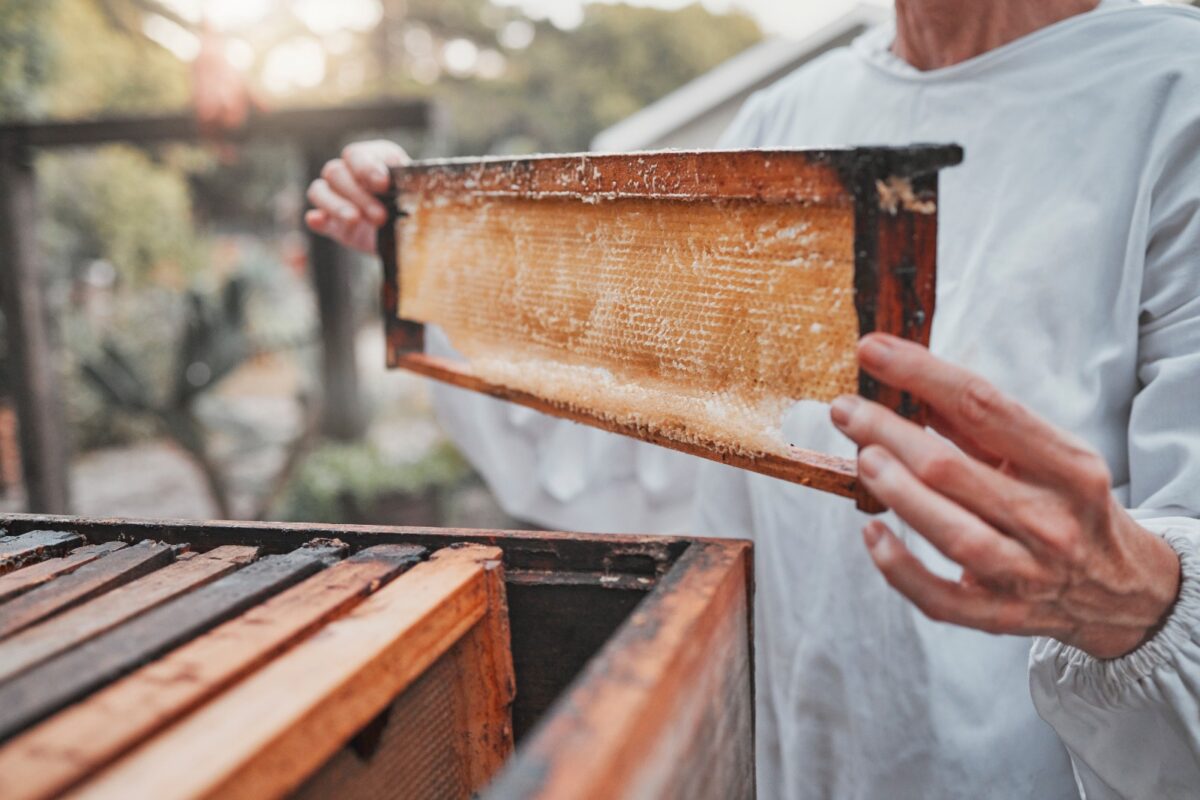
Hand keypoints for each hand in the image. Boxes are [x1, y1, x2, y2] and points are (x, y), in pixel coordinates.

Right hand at [305, 140, 409, 253]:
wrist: (420, 236)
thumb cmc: (421, 207)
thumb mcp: (420, 193)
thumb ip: (411, 184)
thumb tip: (405, 182)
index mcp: (372, 159)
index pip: (355, 155)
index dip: (366, 168)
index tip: (383, 184)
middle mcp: (349, 174)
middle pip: (335, 172)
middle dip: (358, 195)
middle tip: (381, 216)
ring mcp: (337, 198)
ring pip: (319, 190)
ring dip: (336, 206)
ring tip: (355, 220)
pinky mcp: (332, 224)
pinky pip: (315, 217)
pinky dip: (316, 219)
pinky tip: (320, 221)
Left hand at [830, 333, 1181, 658]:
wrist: (1124, 591)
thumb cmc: (1070, 507)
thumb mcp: (1047, 456)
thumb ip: (979, 425)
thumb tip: (907, 386)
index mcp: (1068, 467)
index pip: (984, 406)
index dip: (921, 373)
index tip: (873, 351)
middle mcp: (1050, 520)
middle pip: (951, 470)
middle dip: (888, 433)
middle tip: (846, 409)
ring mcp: (1026, 573)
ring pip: (951, 533)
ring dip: (897, 492)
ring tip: (862, 458)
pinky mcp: (1000, 615)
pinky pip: (939, 597)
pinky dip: (900, 566)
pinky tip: (871, 532)